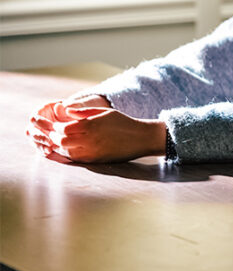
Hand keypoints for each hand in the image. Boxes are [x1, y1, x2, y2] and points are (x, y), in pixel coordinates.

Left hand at [27, 97, 164, 162]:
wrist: (141, 138)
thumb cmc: (123, 122)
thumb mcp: (105, 112)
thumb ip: (84, 111)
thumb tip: (65, 110)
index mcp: (91, 125)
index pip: (63, 128)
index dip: (56, 127)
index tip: (54, 125)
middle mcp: (90, 139)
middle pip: (62, 140)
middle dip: (54, 138)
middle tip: (52, 135)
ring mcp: (93, 151)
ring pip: (66, 151)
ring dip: (59, 147)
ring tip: (57, 142)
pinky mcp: (96, 160)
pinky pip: (75, 158)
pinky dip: (68, 154)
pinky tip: (67, 149)